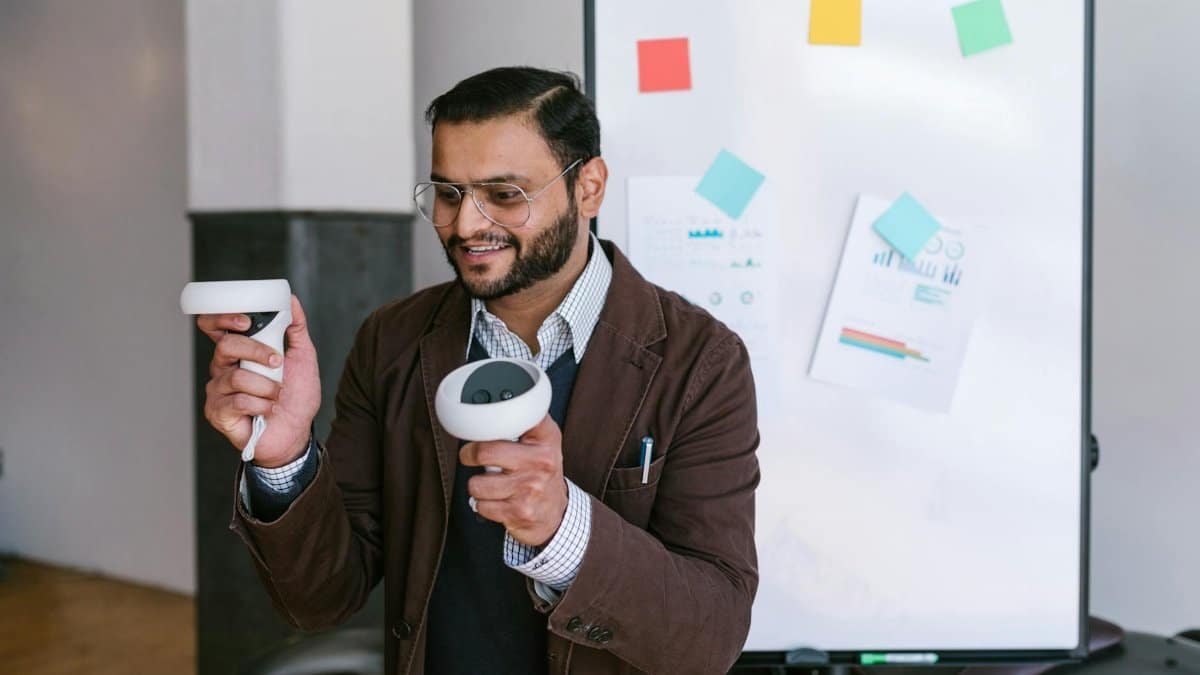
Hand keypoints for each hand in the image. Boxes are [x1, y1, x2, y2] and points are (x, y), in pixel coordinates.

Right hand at [196, 295, 320, 467]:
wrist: (297, 432)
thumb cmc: (296, 396)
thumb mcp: (303, 357)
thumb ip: (296, 328)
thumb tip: (290, 300)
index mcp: (238, 351)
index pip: (214, 326)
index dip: (222, 318)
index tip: (245, 320)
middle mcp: (223, 368)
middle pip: (225, 346)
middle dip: (256, 351)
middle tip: (277, 363)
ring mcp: (218, 390)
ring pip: (237, 377)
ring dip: (267, 386)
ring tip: (277, 395)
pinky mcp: (218, 412)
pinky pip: (238, 400)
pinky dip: (262, 404)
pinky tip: (267, 410)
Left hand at [460, 415, 568, 546]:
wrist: (556, 512)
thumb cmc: (542, 473)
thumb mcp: (542, 440)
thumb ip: (523, 420)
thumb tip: (490, 406)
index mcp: (546, 438)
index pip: (515, 418)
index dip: (489, 421)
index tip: (481, 425)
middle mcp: (541, 461)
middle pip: (485, 451)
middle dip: (469, 455)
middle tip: (472, 456)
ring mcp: (530, 488)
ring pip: (477, 484)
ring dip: (478, 486)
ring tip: (492, 483)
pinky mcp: (519, 512)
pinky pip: (481, 506)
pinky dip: (484, 505)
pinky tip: (497, 500)